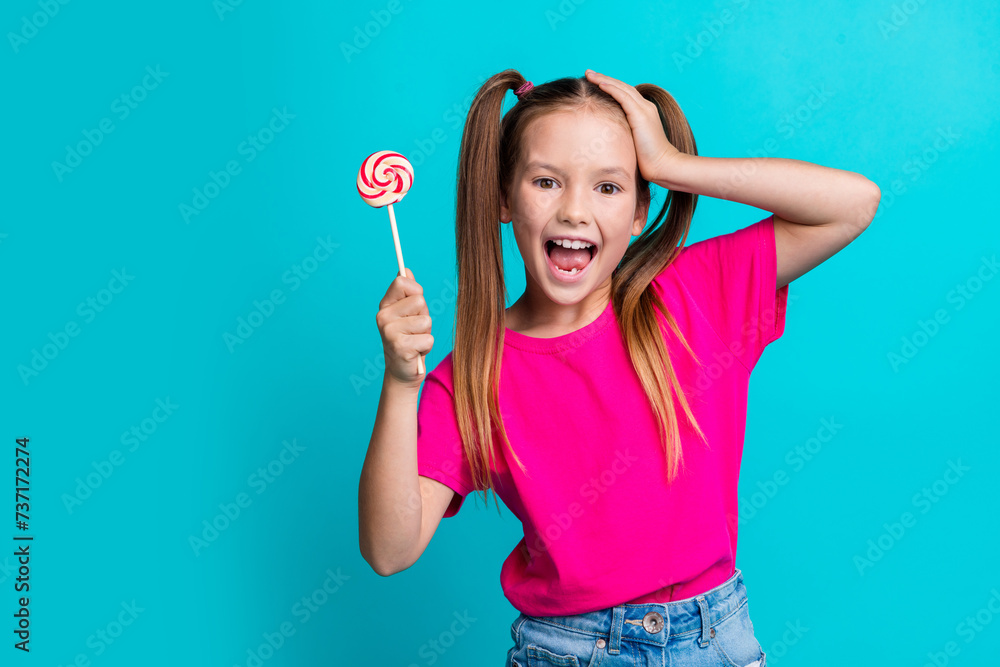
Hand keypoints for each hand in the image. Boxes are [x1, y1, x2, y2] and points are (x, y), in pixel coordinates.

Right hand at [375, 267, 432, 388]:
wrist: (402, 371)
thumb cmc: (409, 339)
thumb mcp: (409, 313)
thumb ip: (409, 293)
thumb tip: (406, 270)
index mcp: (385, 306)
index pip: (402, 282)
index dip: (415, 291)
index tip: (415, 306)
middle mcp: (383, 317)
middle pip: (419, 301)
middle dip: (424, 316)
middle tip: (415, 330)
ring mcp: (389, 332)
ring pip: (426, 320)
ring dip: (426, 333)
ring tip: (415, 341)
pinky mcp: (400, 347)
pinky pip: (428, 338)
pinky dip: (426, 347)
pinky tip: (415, 352)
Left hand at [584, 69, 683, 184]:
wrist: (663, 166)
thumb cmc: (647, 161)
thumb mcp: (632, 143)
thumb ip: (622, 134)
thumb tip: (605, 138)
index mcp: (643, 113)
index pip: (625, 94)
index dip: (610, 86)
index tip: (594, 82)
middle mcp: (645, 107)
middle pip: (622, 87)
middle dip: (605, 79)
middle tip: (589, 73)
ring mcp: (644, 110)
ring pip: (622, 88)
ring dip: (605, 80)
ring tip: (590, 74)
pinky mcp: (641, 115)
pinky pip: (624, 97)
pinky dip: (612, 89)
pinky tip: (600, 84)